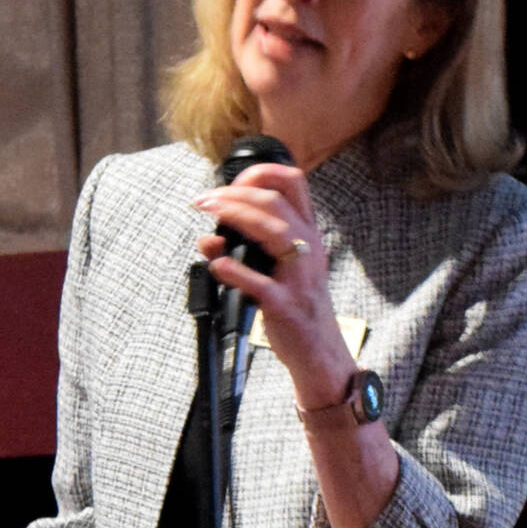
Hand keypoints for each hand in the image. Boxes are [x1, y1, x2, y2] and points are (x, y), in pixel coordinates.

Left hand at [193, 162, 355, 407]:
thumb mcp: (278, 272)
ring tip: (207, 214)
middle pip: (275, 202)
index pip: (294, 185)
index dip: (260, 173)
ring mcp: (299, 277)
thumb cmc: (298, 309)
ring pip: (272, 230)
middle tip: (204, 198)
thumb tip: (208, 240)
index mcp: (308, 236)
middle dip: (234, 193)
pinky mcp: (286, 306)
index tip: (230, 180)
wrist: (322, 354)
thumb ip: (246, 251)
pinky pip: (259, 283)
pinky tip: (216, 265)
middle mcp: (309, 250)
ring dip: (234, 215)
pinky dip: (234, 271)